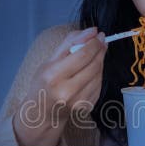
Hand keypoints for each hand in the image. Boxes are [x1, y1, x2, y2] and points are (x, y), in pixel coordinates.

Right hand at [14, 27, 106, 145]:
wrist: (43, 114)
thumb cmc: (43, 85)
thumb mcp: (49, 61)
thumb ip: (70, 43)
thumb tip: (91, 31)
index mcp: (54, 77)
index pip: (82, 55)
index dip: (94, 43)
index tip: (98, 34)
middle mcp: (68, 91)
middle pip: (94, 64)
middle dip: (100, 49)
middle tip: (101, 40)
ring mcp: (79, 101)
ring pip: (99, 74)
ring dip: (100, 61)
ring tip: (96, 53)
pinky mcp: (88, 106)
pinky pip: (99, 84)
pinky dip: (98, 74)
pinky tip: (91, 69)